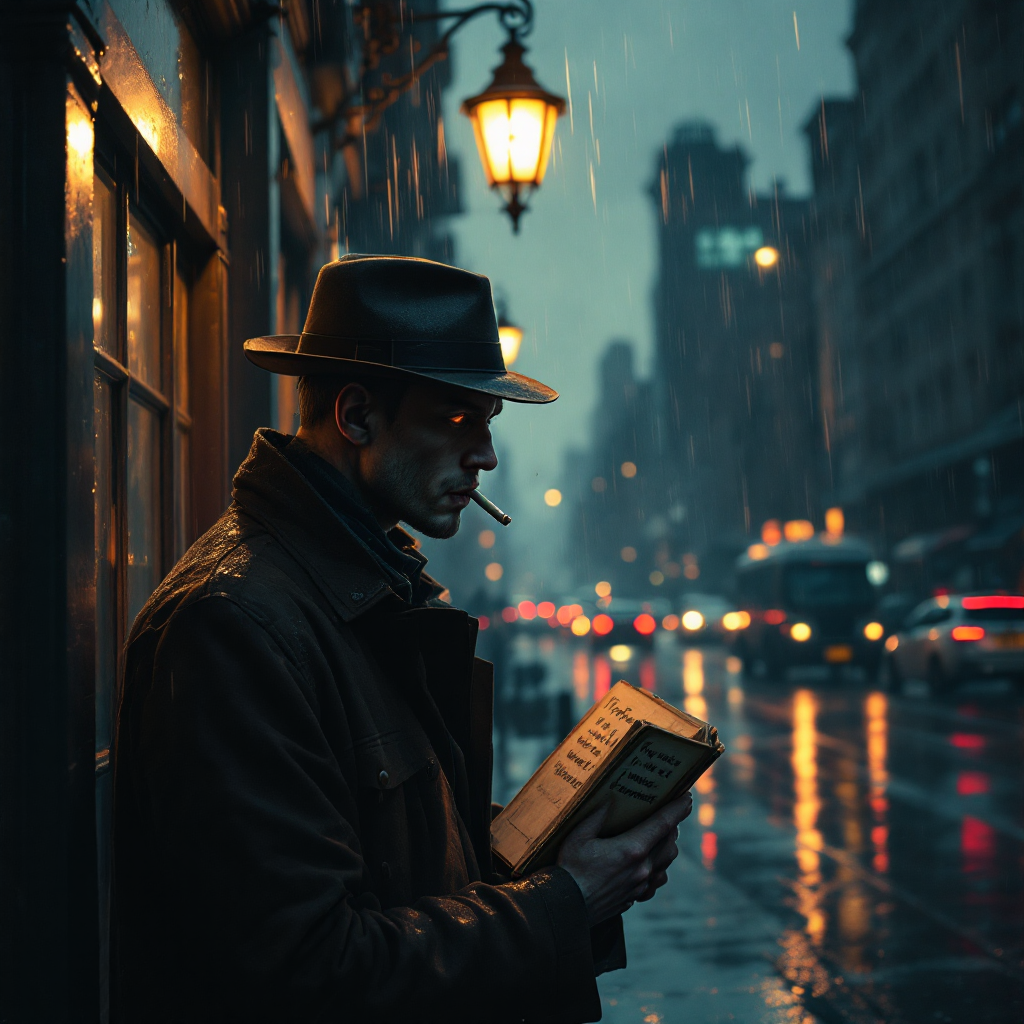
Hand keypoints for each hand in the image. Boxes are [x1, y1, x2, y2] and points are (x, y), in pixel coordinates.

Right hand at [557, 792, 691, 925]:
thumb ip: (597, 815)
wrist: (568, 906)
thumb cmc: (571, 869)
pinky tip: (649, 864)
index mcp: (631, 849)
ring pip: (666, 863)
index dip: (678, 809)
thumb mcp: (579, 835)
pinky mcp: (635, 896)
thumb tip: (611, 798)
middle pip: (669, 843)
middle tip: (669, 813)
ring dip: (667, 847)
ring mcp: (640, 885)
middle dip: (672, 826)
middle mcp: (642, 868)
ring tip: (660, 836)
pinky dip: (658, 869)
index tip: (688, 797)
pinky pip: (656, 881)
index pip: (663, 824)